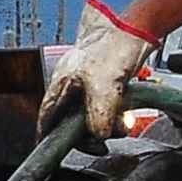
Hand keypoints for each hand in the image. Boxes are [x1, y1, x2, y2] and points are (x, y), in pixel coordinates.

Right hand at [41, 0, 157, 141]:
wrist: (134, 31)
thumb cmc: (113, 48)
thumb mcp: (104, 87)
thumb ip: (98, 115)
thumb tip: (98, 135)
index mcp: (61, 83)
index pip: (47, 116)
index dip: (47, 135)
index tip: (49, 149)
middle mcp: (71, 86)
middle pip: (70, 121)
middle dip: (86, 135)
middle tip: (100, 143)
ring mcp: (88, 86)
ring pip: (90, 117)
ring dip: (104, 126)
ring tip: (119, 126)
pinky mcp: (105, 86)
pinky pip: (105, 110)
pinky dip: (114, 118)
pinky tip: (123, 118)